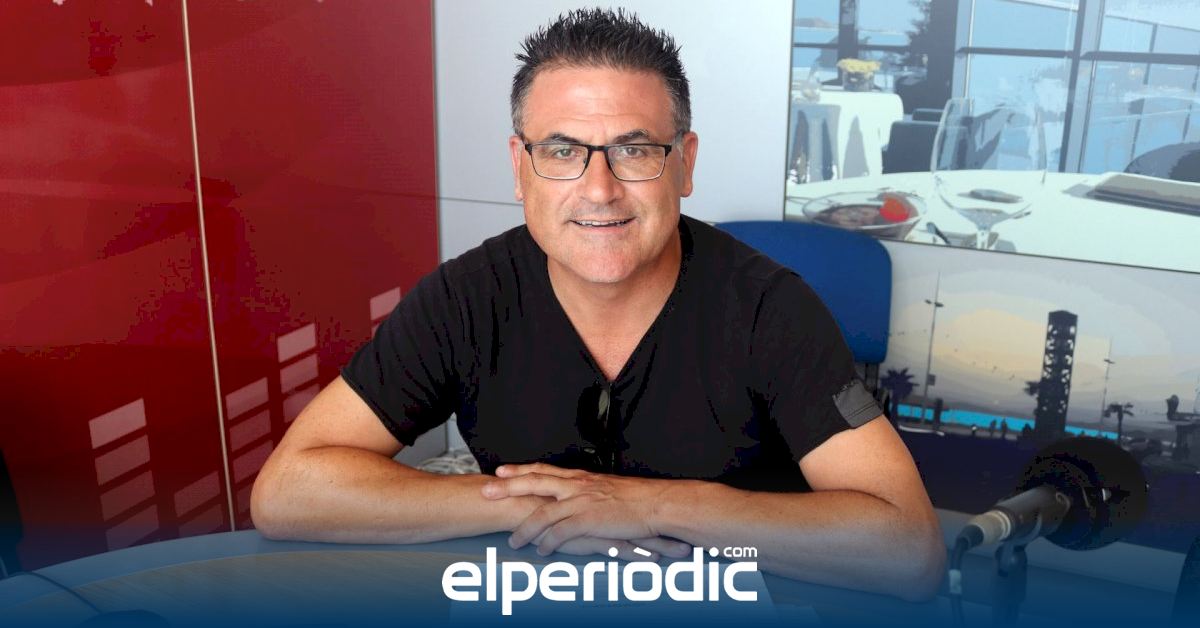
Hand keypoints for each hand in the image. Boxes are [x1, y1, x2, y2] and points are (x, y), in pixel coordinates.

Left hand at [481, 463, 688, 558]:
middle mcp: (577, 486)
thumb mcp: (608, 489)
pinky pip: (561, 533)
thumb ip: (589, 492)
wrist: (656, 504)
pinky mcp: (589, 520)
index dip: (521, 471)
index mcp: (581, 477)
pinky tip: (542, 551)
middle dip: (508, 488)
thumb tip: (576, 499)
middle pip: (534, 483)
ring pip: (543, 513)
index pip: (544, 470)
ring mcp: (582, 502)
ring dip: (525, 529)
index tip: (501, 471)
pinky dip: (549, 543)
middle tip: (487, 492)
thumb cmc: (637, 499)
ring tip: (514, 541)